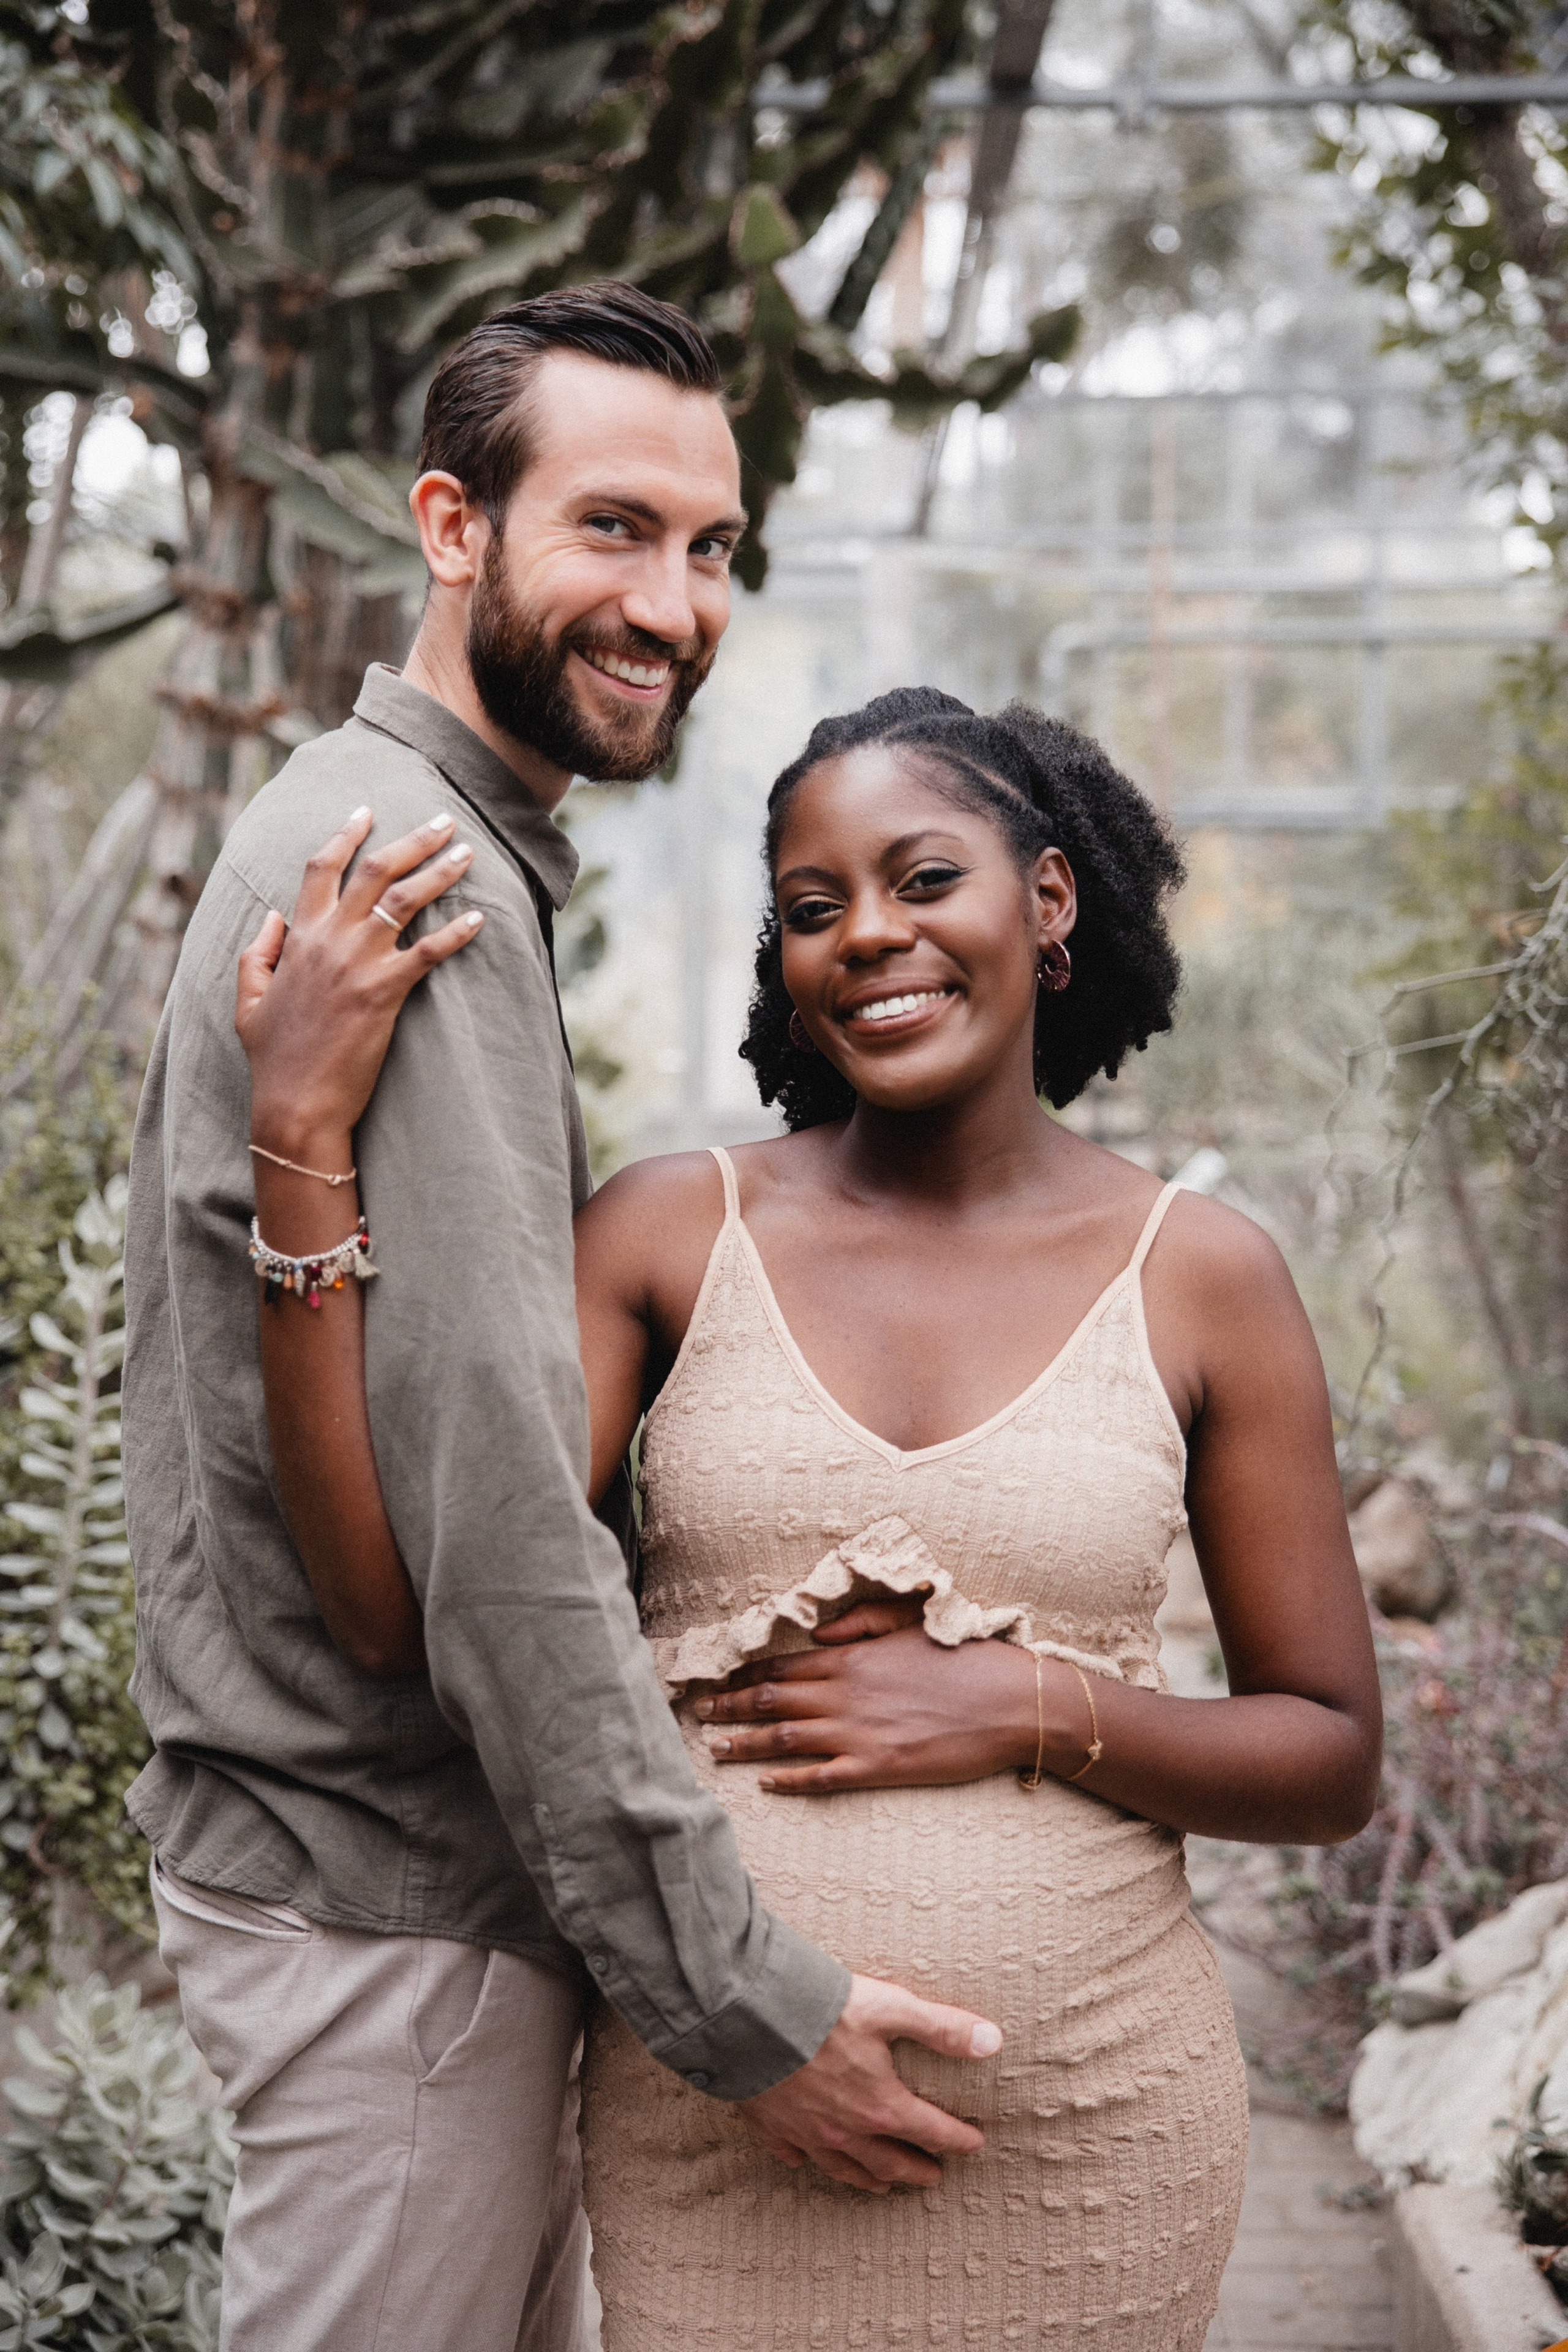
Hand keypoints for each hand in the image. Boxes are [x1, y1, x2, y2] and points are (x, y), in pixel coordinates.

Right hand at [235, 807, 482, 1155]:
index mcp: (299, 937)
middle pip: (375, 870)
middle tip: (444, 820)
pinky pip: (429, 953)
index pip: (321, 867)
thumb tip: (274, 916)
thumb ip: (258, 952)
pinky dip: (458, 934)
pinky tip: (480, 920)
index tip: (368, 811)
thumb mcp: (248, 1000)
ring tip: (468, 854)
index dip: (346, 833)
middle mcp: (330, 939)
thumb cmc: (273, 1057)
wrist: (294, 1104)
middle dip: (413, 839)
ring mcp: (358, 963)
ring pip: (406, 899)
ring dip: (441, 871)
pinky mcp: (385, 993)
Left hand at [694, 1617, 1041, 1791]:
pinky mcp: (878, 1767)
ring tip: (716, 1747)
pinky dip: (789, 1780)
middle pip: (772, 1699)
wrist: (1009, 1702)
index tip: (716, 1681)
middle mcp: (846, 1694)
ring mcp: (859, 1733)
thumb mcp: (909, 1622)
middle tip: (699, 1715)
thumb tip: (817, 1631)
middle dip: (731, 1707)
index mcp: (852, 1657)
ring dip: (746, 1744)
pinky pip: (821, 1777)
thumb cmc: (964, 1658)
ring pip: (785, 1738)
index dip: (744, 1675)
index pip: (782, 1664)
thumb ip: (859, 1623)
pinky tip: (766, 1782)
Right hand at [737, 1972, 1000, 2192]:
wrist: (750, 2016)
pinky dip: (803, 2161)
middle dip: (915, 2169)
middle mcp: (845, 2129)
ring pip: (844, 2166)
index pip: (929, 2129)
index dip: (956, 2138)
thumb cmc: (823, 2009)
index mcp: (879, 2104)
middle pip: (889, 2159)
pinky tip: (805, 2162)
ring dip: (868, 2176)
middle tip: (934, 2177)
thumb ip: (942, 2027)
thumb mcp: (892, 2008)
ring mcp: (805, 2131)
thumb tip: (992, 2041)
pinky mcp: (771, 2123)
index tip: (974, 2144)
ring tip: (883, 2184)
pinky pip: (791, 2153)